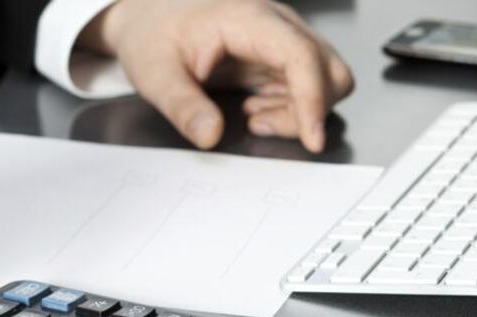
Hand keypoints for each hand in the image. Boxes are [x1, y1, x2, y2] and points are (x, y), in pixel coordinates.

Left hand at [80, 0, 354, 152]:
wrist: (148, 19)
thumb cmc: (153, 35)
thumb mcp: (155, 74)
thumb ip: (183, 106)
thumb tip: (210, 135)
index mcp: (248, 19)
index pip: (301, 55)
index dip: (313, 99)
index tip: (311, 138)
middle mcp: (275, 25)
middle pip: (329, 69)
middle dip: (309, 110)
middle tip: (260, 126)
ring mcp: (280, 41)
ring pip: (323, 81)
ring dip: (297, 112)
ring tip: (252, 118)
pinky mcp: (276, 57)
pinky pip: (304, 87)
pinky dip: (289, 109)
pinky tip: (255, 111)